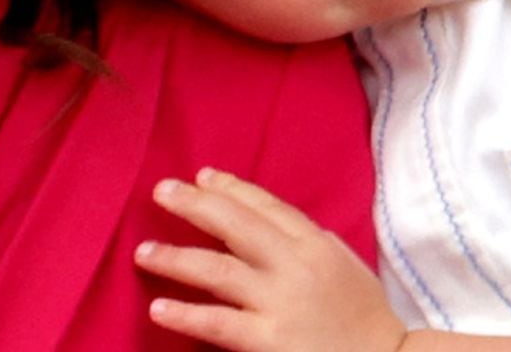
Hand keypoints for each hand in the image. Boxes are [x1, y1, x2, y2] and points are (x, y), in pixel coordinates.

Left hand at [136, 167, 406, 350]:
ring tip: (144, 252)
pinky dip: (186, 314)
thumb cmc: (365, 317)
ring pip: (218, 270)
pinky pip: (218, 323)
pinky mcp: (269, 340)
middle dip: (195, 205)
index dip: (230, 188)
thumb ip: (309, 240)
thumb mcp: (344, 264)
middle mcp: (295, 266)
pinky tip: (160, 307)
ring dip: (176, 258)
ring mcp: (280, 303)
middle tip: (162, 191)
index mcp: (315, 244)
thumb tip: (267, 215)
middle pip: (235, 225)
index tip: (201, 176)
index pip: (266, 206)